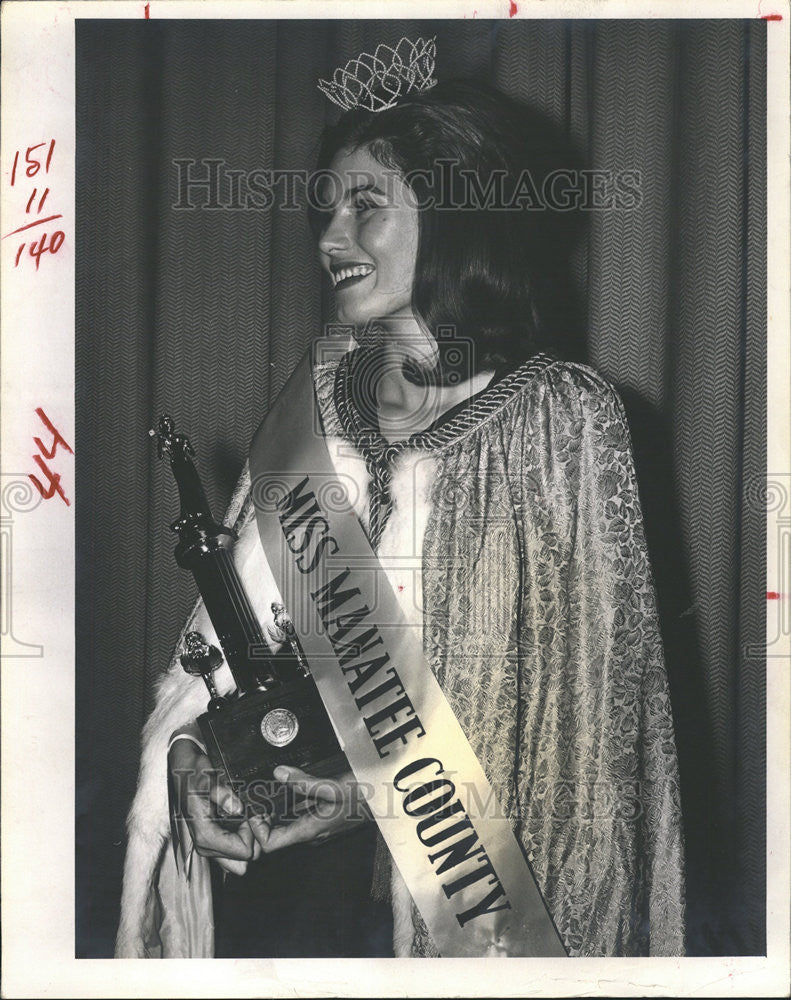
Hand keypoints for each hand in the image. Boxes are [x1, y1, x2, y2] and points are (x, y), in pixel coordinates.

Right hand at [168, 735, 260, 874]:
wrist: (183, 770)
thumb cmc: (195, 773)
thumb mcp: (208, 779)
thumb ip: (223, 794)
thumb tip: (238, 809)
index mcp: (205, 835)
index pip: (243, 852)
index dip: (252, 833)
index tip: (250, 813)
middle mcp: (206, 846)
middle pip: (243, 861)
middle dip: (253, 840)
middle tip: (253, 815)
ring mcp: (209, 846)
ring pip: (240, 860)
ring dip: (250, 840)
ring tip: (250, 815)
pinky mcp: (213, 842)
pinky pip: (235, 852)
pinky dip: (244, 838)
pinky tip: (244, 818)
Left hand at [249, 766, 368, 852]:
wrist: (385, 800)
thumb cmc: (363, 797)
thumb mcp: (333, 787)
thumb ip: (304, 783)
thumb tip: (279, 774)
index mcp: (309, 830)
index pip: (271, 845)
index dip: (257, 830)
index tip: (255, 810)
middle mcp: (310, 833)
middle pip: (275, 837)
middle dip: (261, 820)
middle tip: (254, 800)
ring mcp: (316, 827)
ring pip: (286, 826)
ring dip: (273, 813)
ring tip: (264, 794)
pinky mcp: (321, 818)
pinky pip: (297, 817)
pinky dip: (286, 807)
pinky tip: (285, 790)